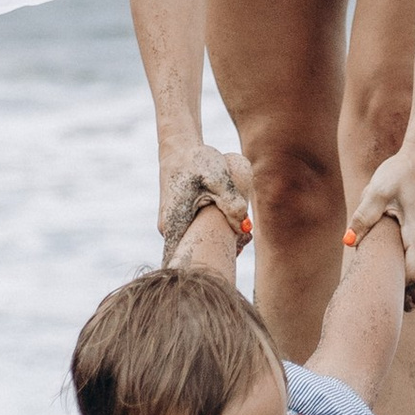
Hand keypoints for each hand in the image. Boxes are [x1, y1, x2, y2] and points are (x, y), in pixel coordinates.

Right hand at [159, 142, 253, 272]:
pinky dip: (212, 232)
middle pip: (195, 254)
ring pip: (197, 243)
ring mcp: (171, 227)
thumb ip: (232, 202)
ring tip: (242, 232)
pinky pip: (196, 234)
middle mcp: (169, 230)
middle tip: (244, 242)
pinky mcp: (177, 222)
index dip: (208, 266)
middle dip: (220, 253)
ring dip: (217, 240)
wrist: (179, 148)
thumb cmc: (197, 160)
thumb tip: (245, 228)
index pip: (187, 261)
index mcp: (175, 224)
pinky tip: (230, 223)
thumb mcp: (218, 178)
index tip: (231, 259)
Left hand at [346, 143, 414, 300]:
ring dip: (408, 267)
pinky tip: (392, 249)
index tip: (376, 278)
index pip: (412, 273)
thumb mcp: (378, 192)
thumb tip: (347, 241)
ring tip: (384, 265)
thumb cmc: (401, 171)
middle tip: (377, 276)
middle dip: (403, 279)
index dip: (396, 282)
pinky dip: (412, 257)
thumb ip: (363, 217)